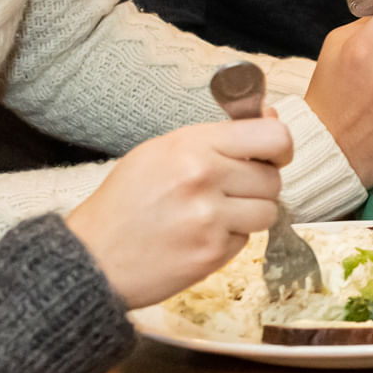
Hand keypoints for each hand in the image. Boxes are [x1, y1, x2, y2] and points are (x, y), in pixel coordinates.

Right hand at [65, 115, 295, 306]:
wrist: (92, 257)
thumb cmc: (125, 202)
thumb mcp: (161, 151)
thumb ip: (217, 136)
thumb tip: (270, 114)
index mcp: (191, 145)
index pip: (272, 135)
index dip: (280, 147)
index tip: (273, 156)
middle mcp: (203, 177)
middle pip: (272, 178)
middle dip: (258, 185)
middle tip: (227, 192)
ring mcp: (209, 218)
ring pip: (268, 210)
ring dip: (249, 214)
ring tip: (214, 216)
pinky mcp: (212, 253)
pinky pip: (246, 240)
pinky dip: (230, 239)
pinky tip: (198, 236)